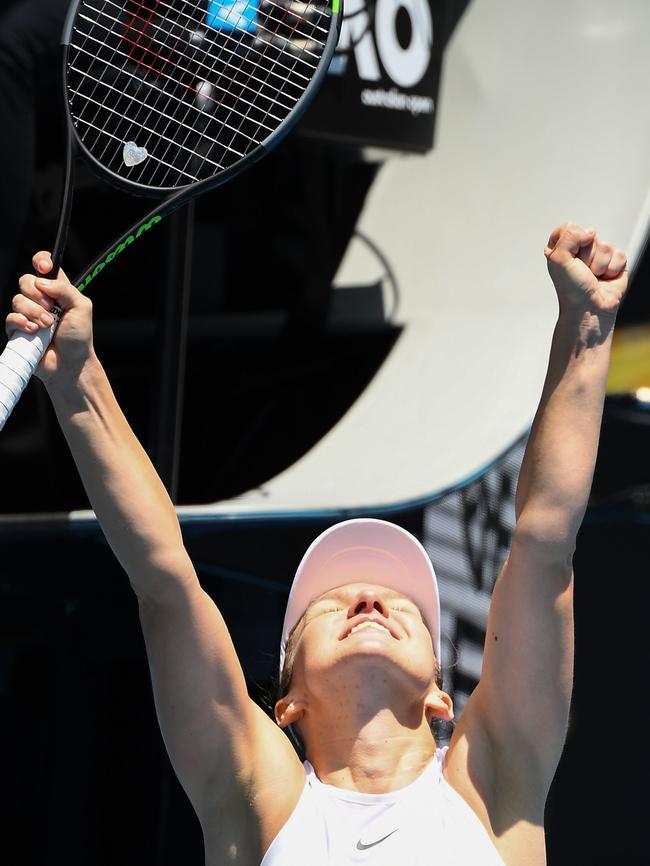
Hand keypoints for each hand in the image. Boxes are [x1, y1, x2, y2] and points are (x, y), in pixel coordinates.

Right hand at [5, 251, 94, 383]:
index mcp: (57, 290)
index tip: (44, 268)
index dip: (41, 261)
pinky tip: (35, 332)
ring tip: (47, 326)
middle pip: (26, 280)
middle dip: (38, 295)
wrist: (70, 363)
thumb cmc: (78, 338)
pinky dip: (23, 323)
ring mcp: (27, 314)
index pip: (43, 265)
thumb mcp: (82, 308)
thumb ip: (66, 289)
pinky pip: (11, 317)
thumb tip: (43, 280)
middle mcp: (40, 299)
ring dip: (34, 313)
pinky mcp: (18, 329)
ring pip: (17, 300)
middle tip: (51, 310)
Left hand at [544, 222, 627, 314]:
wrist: (589, 309)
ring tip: (593, 277)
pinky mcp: (615, 262)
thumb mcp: (558, 259)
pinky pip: (619, 254)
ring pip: (605, 245)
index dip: (571, 241)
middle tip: (582, 271)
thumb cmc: (571, 289)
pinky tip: (605, 279)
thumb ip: (568, 236)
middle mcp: (579, 250)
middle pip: (589, 235)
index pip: (569, 227)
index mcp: (561, 247)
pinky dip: (612, 269)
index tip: (568, 258)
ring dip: (599, 265)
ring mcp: (598, 255)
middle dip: (586, 255)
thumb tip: (590, 231)